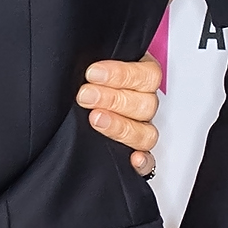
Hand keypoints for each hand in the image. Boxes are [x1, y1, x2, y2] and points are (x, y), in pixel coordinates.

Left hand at [77, 55, 162, 176]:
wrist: (79, 104)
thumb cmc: (87, 84)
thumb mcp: (93, 69)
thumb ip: (95, 67)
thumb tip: (86, 65)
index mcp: (141, 78)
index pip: (147, 75)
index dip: (121, 74)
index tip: (93, 73)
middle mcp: (144, 104)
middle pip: (146, 104)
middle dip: (113, 99)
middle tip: (85, 95)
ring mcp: (141, 129)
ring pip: (147, 132)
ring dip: (121, 126)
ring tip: (96, 119)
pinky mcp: (135, 153)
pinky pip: (149, 162)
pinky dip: (143, 162)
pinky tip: (133, 159)